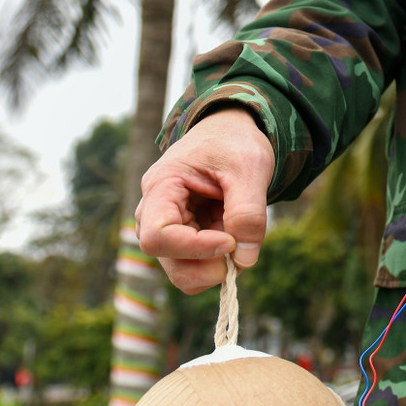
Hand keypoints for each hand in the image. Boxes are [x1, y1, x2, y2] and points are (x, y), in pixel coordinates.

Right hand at [136, 106, 274, 293]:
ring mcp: (168, 229)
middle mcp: (155, 212)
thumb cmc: (234, 143)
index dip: (194, 248)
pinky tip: (236, 236)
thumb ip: (249, 212)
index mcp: (161, 186)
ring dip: (217, 265)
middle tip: (242, 246)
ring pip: (183, 271)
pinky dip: (220, 261)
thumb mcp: (250, 168)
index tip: (230, 240)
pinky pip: (197, 266)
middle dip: (209, 264)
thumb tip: (244, 260)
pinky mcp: (183, 239)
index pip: (157, 236)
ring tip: (242, 236)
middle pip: (169, 261)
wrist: (230, 133)